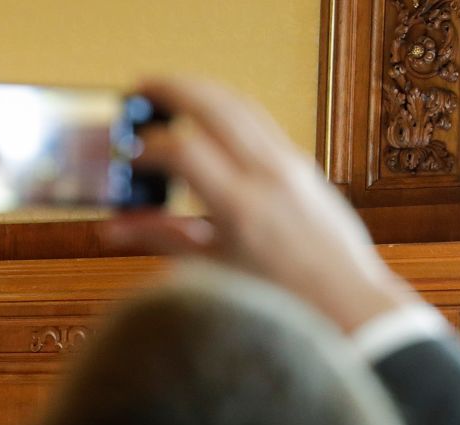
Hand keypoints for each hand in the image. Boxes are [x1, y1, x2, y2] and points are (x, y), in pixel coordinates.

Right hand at [103, 77, 422, 333]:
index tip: (128, 156)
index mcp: (241, 208)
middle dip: (173, 90)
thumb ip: (160, 238)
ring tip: (170, 92)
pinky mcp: (303, 165)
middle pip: (215, 107)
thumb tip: (114, 227)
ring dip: (202, 91)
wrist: (345, 301)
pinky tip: (208, 118)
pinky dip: (228, 109)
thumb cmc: (280, 300)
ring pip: (241, 105)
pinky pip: (260, 122)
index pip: (185, 151)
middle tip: (140, 87)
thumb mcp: (211, 270)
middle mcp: (269, 176)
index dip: (148, 147)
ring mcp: (291, 165)